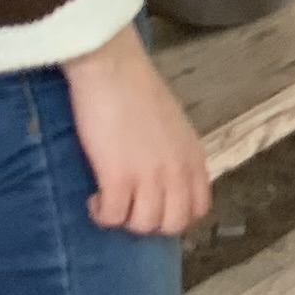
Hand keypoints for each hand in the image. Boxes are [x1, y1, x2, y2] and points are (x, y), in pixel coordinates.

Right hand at [64, 28, 209, 237]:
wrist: (112, 69)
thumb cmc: (138, 89)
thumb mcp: (173, 125)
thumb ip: (175, 154)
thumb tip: (165, 178)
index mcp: (193, 157)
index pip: (199, 207)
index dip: (175, 214)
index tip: (153, 206)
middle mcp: (178, 171)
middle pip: (172, 223)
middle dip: (148, 222)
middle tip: (128, 206)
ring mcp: (150, 176)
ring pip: (143, 225)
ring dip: (123, 219)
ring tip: (109, 200)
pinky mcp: (118, 178)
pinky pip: (113, 216)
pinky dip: (102, 214)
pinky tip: (95, 199)